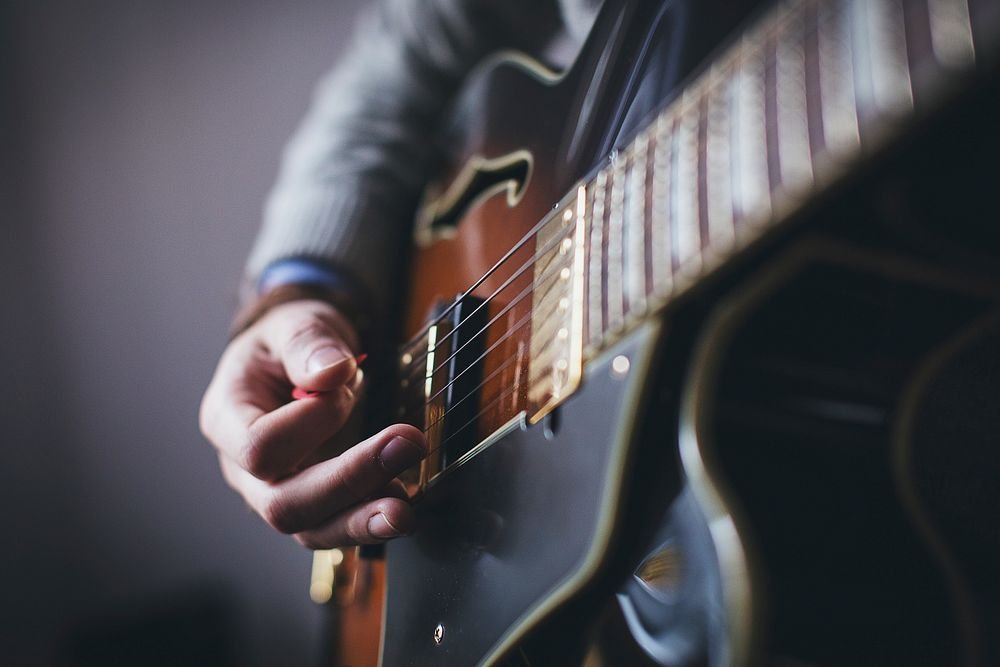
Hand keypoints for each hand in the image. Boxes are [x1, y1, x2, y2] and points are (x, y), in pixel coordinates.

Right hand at [200, 299, 425, 547]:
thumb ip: (308, 343)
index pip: (259, 447)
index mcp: (227, 419)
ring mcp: (278, 491)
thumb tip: (332, 372)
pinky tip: (402, 505)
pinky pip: (336, 526)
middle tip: (406, 447)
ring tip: (404, 511)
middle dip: (348, 482)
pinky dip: (370, 520)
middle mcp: (243, 469)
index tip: (345, 386)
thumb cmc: (286, 342)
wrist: (297, 358)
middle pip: (283, 504)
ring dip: (361, 522)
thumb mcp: (293, 323)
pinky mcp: (314, 502)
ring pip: (310, 530)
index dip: (310, 425)